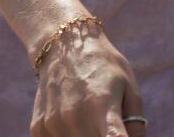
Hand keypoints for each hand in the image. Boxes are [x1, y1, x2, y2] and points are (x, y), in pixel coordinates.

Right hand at [31, 27, 145, 136]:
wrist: (63, 46)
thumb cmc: (104, 65)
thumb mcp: (129, 85)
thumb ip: (134, 120)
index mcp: (102, 107)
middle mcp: (76, 118)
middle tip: (106, 122)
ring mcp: (54, 125)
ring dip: (87, 136)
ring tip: (92, 117)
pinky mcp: (39, 129)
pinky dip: (69, 136)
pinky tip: (73, 120)